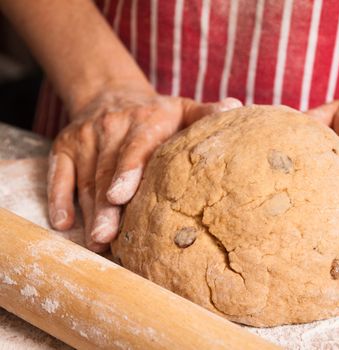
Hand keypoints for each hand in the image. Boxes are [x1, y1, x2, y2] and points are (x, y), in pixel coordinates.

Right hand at [47, 87, 241, 251]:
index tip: (121, 196)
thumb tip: (236, 109)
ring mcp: (85, 138)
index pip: (136, 146)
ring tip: (96, 241)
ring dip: (88, 212)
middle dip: (105, 206)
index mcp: (146, 121)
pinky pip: (59, 175)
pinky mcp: (64, 147)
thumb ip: (207, 114)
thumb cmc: (157, 113)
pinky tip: (62, 224)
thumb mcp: (184, 109)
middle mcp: (112, 127)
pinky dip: (58, 198)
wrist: (111, 94)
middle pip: (107, 170)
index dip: (128, 170)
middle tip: (106, 237)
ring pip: (86, 179)